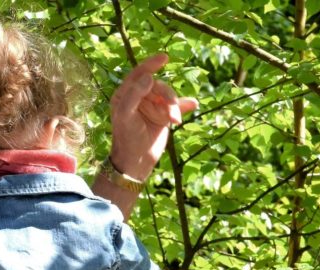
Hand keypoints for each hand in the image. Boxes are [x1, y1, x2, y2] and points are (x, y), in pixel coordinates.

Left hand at [110, 54, 197, 180]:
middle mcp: (139, 97)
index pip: (139, 74)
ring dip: (174, 107)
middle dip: (167, 97)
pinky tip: (193, 104)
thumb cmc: (126, 137)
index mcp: (125, 94)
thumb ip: (134, 94)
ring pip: (169, 97)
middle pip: (159, 86)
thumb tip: (148, 77)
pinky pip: (176, 106)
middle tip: (171, 115)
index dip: (151, 64)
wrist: (135, 161)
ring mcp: (152, 106)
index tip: (164, 57)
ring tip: (175, 121)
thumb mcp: (125, 115)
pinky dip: (184, 105)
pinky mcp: (163, 116)